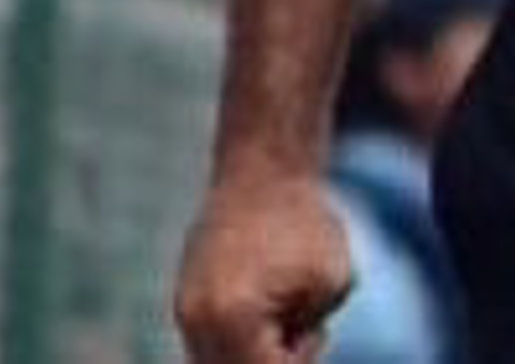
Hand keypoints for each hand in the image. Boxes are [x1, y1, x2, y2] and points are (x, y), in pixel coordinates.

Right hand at [173, 169, 351, 363]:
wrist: (264, 169)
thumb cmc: (305, 223)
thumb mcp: (330, 284)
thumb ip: (309, 343)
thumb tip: (286, 363)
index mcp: (235, 322)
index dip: (300, 361)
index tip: (316, 332)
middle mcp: (198, 324)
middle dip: (273, 360)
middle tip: (301, 325)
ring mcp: (185, 313)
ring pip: (219, 363)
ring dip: (255, 352)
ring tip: (284, 307)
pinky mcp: (183, 301)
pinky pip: (210, 344)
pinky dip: (240, 338)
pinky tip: (267, 302)